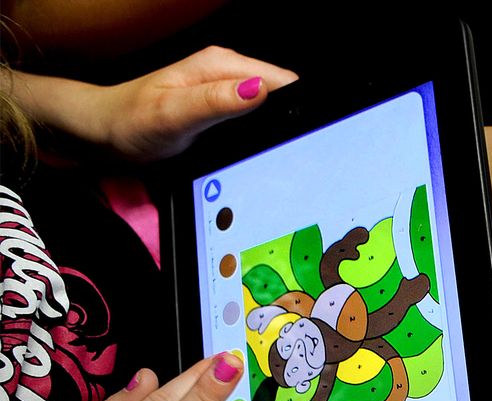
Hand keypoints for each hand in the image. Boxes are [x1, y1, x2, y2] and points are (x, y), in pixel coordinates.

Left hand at [94, 46, 296, 160]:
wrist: (104, 131)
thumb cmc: (131, 122)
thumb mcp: (173, 115)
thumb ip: (216, 102)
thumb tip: (258, 90)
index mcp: (220, 65)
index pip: (281, 80)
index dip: (295, 107)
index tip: (293, 137)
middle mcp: (226, 70)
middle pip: (281, 91)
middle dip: (286, 120)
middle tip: (275, 151)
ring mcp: (224, 86)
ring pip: (270, 103)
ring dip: (273, 127)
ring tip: (264, 150)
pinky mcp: (221, 103)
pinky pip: (255, 114)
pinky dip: (259, 131)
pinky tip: (248, 146)